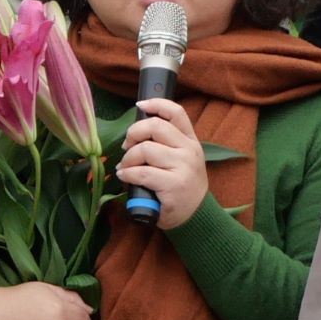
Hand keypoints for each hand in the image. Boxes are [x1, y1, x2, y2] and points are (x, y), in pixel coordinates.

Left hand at [117, 98, 209, 230]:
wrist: (194, 216)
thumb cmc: (180, 185)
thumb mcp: (181, 159)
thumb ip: (166, 143)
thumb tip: (135, 131)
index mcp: (190, 141)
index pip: (176, 112)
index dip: (156, 104)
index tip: (140, 106)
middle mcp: (189, 151)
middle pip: (155, 126)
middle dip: (133, 133)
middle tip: (127, 146)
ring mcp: (183, 168)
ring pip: (145, 149)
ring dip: (128, 159)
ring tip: (126, 168)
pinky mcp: (173, 185)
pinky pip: (142, 172)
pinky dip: (128, 174)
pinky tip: (125, 177)